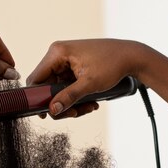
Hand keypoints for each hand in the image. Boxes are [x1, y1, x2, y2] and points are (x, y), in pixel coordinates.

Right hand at [27, 39, 145, 118]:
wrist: (131, 56)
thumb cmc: (112, 64)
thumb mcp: (89, 84)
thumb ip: (69, 97)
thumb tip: (53, 110)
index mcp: (57, 53)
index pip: (36, 79)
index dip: (37, 98)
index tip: (45, 114)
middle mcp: (58, 54)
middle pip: (47, 87)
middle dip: (61, 103)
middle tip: (76, 113)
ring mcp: (66, 61)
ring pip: (58, 89)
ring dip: (72, 102)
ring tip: (89, 107)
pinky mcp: (73, 66)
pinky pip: (67, 86)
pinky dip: (76, 96)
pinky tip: (90, 101)